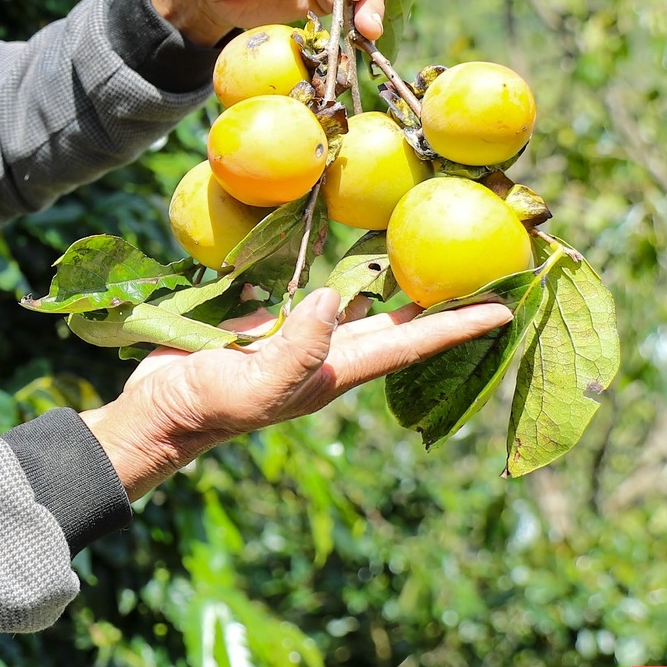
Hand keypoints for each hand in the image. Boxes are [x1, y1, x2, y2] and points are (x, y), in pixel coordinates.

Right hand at [80, 289, 513, 499]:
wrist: (159, 411)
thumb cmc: (207, 406)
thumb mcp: (254, 385)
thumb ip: (296, 348)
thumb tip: (331, 297)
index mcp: (335, 373)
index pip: (410, 345)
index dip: (458, 328)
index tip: (507, 309)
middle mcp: (330, 355)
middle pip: (402, 325)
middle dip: (446, 304)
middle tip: (488, 272)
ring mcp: (302, 340)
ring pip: (366, 307)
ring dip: (402, 287)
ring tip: (436, 257)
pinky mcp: (272, 324)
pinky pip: (322, 294)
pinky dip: (347, 274)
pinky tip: (358, 254)